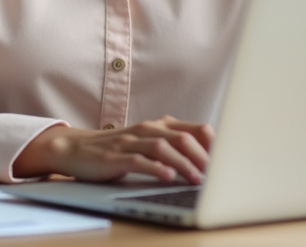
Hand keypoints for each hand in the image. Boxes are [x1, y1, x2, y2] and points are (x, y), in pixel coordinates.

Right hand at [12, 115, 212, 183]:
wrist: (75, 149)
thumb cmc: (117, 149)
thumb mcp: (148, 144)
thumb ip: (174, 147)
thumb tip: (209, 162)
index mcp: (160, 126)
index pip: (196, 130)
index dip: (215, 145)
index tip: (230, 162)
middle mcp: (148, 130)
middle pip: (183, 138)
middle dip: (204, 158)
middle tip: (218, 176)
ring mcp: (131, 142)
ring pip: (164, 148)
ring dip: (184, 164)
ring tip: (198, 179)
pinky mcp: (115, 157)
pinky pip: (139, 161)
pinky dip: (156, 168)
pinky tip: (168, 177)